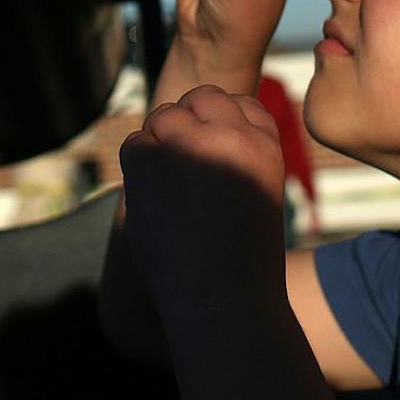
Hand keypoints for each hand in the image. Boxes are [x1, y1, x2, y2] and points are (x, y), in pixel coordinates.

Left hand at [119, 85, 291, 311]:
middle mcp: (231, 134)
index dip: (219, 124)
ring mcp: (190, 143)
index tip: (214, 158)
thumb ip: (235, 156)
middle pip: (197, 99)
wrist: (224, 301)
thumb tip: (191, 122)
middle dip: (186, 126)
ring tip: (172, 196)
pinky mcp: (151, 158)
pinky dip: (137, 168)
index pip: (238, 102)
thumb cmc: (242, 263)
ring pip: (162, 117)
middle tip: (183, 175)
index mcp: (266, 144)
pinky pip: (134, 144)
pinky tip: (154, 202)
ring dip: (159, 146)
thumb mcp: (257, 195)